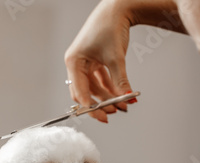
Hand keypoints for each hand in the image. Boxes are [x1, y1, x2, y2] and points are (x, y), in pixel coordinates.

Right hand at [64, 0, 133, 122]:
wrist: (118, 9)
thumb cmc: (109, 26)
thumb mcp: (115, 57)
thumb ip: (120, 81)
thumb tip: (126, 98)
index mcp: (74, 61)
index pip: (79, 90)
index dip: (90, 105)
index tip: (101, 116)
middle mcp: (77, 64)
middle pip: (85, 92)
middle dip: (99, 103)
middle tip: (112, 113)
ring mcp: (86, 63)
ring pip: (94, 88)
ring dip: (107, 97)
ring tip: (122, 105)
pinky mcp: (95, 62)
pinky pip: (101, 80)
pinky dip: (111, 87)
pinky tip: (122, 95)